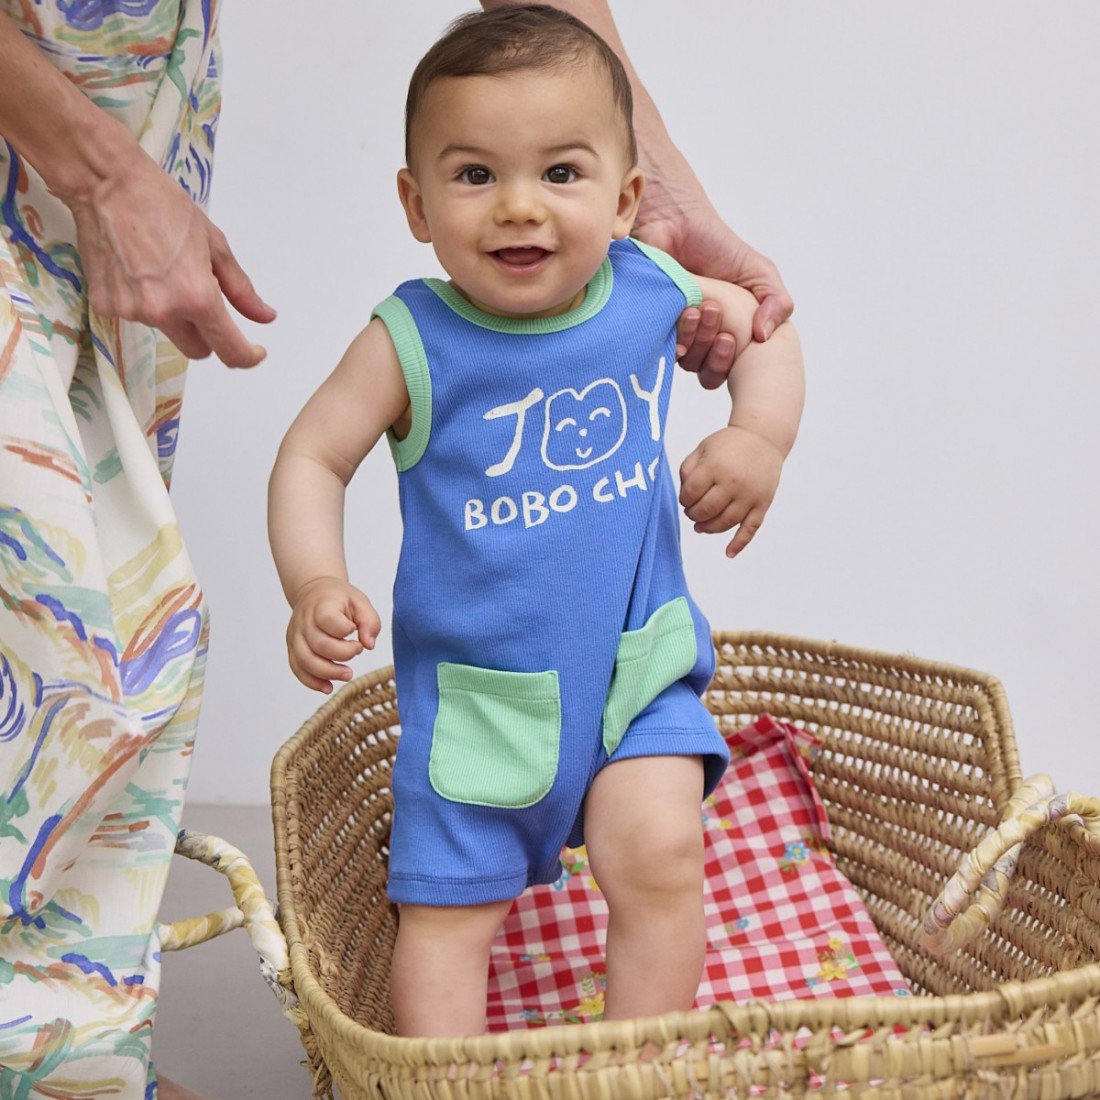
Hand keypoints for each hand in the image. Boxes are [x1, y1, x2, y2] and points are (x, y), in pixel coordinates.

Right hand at [65, 151, 275, 368]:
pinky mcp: (106, 306)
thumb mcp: (215, 245)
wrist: (106, 184)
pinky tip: (137, 271)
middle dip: (206, 334)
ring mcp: (132, 312)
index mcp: (197, 297)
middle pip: (197, 349)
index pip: (229, 350)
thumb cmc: (161, 205)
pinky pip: (136, 317)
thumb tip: (264, 316)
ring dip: (172, 312)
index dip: (247, 356)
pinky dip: (143, 302)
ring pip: (167, 331)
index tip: (253, 352)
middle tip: (202, 300)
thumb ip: (241, 289)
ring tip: (161, 270)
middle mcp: (164, 311)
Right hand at [285, 577, 379, 692]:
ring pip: (305, 660)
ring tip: (347, 674)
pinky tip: (328, 687)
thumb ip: (369, 621)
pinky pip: (297, 668)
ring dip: (327, 673)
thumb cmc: (338, 599)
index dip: (345, 630)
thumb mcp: (359, 601)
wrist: (314, 592)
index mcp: (321, 605)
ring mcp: (295, 635)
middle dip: (342, 655)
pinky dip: (312, 682)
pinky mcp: (292, 648)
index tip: (355, 631)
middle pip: (318, 644)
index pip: (327, 620)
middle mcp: (304, 621)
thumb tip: (369, 645)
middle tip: (357, 652)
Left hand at [638, 190, 792, 386]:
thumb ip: (777, 301)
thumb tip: (765, 336)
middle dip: (714, 352)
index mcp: (723, 336)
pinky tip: (683, 310)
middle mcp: (697, 341)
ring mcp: (671, 333)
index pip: (724, 372)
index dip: (727, 364)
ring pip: (684, 360)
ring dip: (696, 338)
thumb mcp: (759, 272)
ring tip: (700, 307)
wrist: (676, 221)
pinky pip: (658, 345)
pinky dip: (674, 333)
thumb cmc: (718, 247)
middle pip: (705, 372)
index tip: (731, 338)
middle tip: (715, 315)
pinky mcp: (648, 322)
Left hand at [679, 426, 783, 557]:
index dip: (684, 500)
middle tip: (692, 512)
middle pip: (706, 511)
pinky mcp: (762, 504)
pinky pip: (751, 528)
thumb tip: (684, 497)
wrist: (763, 438)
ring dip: (709, 528)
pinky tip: (729, 553)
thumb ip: (687, 470)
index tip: (686, 498)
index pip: (691, 494)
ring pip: (725, 523)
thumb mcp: (702, 449)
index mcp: (715, 466)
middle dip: (694, 515)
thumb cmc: (728, 445)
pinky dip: (739, 543)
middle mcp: (733, 482)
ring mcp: (750, 495)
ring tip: (700, 527)